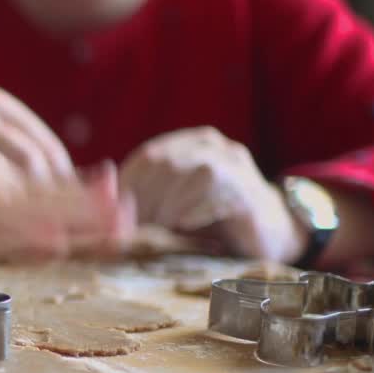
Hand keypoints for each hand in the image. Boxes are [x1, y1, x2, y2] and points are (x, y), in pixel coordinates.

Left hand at [118, 127, 304, 260]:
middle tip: (132, 225)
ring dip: (167, 207)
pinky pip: (215, 197)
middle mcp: (214, 147)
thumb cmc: (211, 216)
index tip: (114, 211)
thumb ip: (148, 194)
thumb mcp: (176, 199)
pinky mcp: (249, 193)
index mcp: (192, 142)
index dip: (128, 183)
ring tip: (155, 228)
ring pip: (191, 176)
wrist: (267, 231)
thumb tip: (106, 204)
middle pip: (167, 163)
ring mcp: (235, 167)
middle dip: (144, 197)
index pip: (149, 154)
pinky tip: (182, 228)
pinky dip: (193, 214)